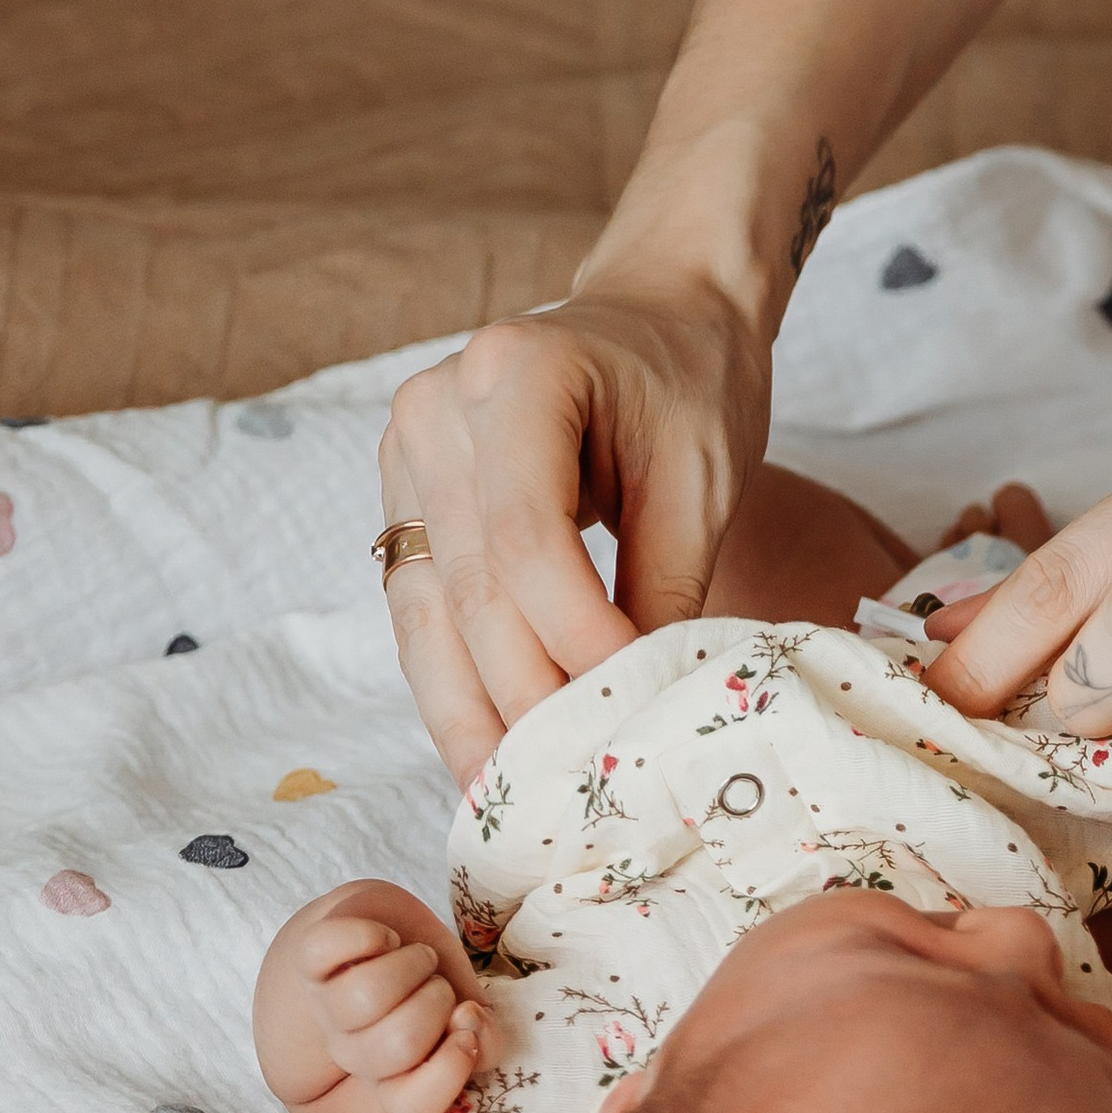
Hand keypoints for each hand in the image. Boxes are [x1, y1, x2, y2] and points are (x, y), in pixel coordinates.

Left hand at [278, 905, 488, 1112]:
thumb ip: (482, 1044)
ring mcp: (326, 1010)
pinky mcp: (307, 962)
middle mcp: (354, 1057)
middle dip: (437, 1001)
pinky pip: (325, 947)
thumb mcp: (468, 1018)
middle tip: (437, 986)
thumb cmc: (427, 986)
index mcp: (395, 1080)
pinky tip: (382, 939)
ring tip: (418, 958)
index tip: (467, 1024)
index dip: (450, 1068)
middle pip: (399, 1045)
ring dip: (410, 962)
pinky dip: (366, 933)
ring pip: (366, 995)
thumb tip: (477, 1040)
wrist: (379, 939)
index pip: (414, 1107)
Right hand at [378, 287, 770, 784]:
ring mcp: (408, 447)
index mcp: (519, 370)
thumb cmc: (692, 379)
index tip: (624, 713)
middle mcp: (439, 404)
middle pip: (471, 584)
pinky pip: (423, 605)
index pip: (527, 540)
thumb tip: (637, 714)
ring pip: (429, 611)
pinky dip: (454, 681)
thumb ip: (665, 588)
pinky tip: (481, 751)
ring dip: (469, 712)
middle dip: (522, 695)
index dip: (572, 639)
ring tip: (504, 804)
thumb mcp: (704, 477)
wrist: (661, 308)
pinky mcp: (407, 492)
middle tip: (568, 792)